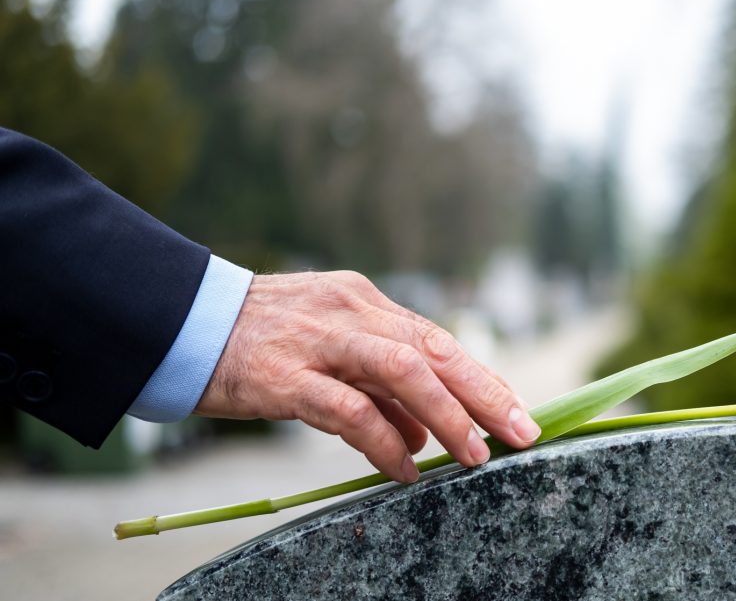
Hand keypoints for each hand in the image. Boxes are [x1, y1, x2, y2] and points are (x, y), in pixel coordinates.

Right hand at [194, 271, 540, 482]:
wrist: (179, 323)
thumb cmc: (259, 341)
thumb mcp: (328, 347)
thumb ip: (379, 386)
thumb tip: (427, 434)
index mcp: (364, 301)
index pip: (437, 339)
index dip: (482, 377)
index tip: (517, 410)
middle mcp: (350, 312)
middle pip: (435, 349)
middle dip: (486, 393)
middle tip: (521, 432)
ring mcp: (319, 341)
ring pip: (403, 371)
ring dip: (448, 415)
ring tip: (473, 455)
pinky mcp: (284, 376)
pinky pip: (350, 410)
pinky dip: (385, 442)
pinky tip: (404, 468)